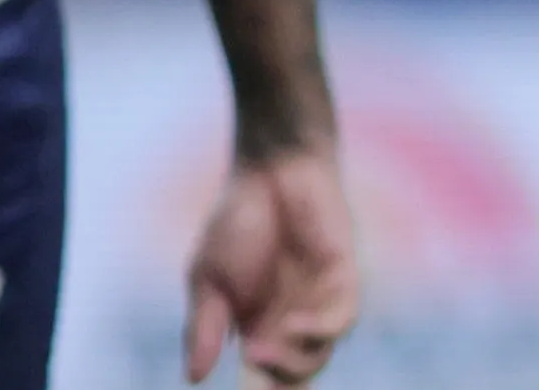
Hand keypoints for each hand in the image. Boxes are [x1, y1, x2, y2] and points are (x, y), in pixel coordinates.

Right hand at [183, 140, 352, 384]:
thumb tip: (195, 379)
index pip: (262, 378)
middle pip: (295, 377)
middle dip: (279, 387)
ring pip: (317, 357)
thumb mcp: (207, 280)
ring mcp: (319, 300)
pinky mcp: (343, 276)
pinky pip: (342, 318)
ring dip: (291, 363)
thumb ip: (204, 327)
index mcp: (257, 326)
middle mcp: (291, 320)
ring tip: (260, 350)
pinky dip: (320, 331)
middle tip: (255, 384)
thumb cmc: (237, 220)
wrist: (271, 170)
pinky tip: (293, 324)